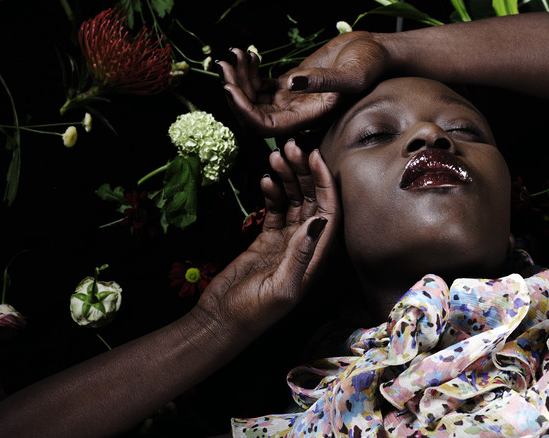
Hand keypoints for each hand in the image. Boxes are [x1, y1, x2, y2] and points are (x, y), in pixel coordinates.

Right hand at [195, 140, 338, 337]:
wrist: (220, 321)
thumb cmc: (252, 313)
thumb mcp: (281, 288)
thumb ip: (300, 255)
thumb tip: (319, 221)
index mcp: (316, 259)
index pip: (329, 212)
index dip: (324, 183)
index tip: (313, 157)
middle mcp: (306, 247)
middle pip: (312, 201)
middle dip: (304, 172)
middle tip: (290, 146)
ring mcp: (286, 242)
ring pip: (293, 201)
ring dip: (288, 177)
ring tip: (275, 155)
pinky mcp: (266, 240)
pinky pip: (275, 209)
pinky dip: (272, 192)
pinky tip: (266, 177)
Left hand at [218, 31, 389, 135]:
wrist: (378, 52)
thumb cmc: (372, 65)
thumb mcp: (353, 74)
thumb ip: (325, 82)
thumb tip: (291, 84)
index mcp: (309, 118)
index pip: (267, 127)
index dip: (244, 112)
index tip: (229, 88)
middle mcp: (297, 114)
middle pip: (252, 114)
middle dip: (234, 91)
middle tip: (225, 65)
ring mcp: (291, 99)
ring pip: (252, 98)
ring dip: (238, 78)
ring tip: (234, 54)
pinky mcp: (290, 83)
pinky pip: (259, 85)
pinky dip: (248, 71)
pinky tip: (248, 54)